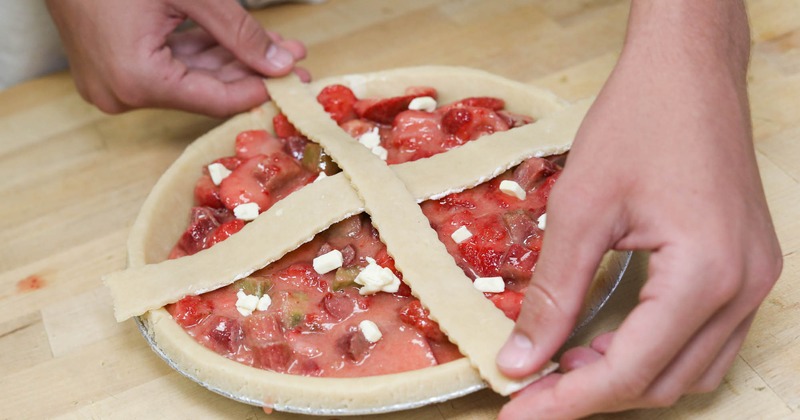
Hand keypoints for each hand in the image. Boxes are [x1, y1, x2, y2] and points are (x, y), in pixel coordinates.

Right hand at [46, 0, 307, 116]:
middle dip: (251, 71)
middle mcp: (120, 92)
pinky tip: (238, 43)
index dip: (258, 89)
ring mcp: (111, 82)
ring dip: (231, 60)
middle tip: (291, 61)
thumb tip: (279, 63)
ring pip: (188, 77)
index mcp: (137, 80)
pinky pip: (166, 67)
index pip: (215, 98)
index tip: (293, 81)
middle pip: (204, 89)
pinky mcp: (110, 67)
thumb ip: (240, 33)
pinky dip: (201, 54)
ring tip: (275, 48)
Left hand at [496, 2, 781, 417]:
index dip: (568, 401)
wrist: (688, 69)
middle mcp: (744, 288)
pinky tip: (611, 336)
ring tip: (567, 362)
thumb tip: (521, 360)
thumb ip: (553, 293)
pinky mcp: (747, 265)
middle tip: (534, 383)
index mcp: (706, 275)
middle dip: (595, 391)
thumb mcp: (580, 210)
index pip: (630, 371)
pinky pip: (707, 338)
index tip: (518, 414)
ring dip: (628, 376)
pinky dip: (656, 351)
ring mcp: (754, 278)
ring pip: (692, 369)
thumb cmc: (637, 122)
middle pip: (665, 381)